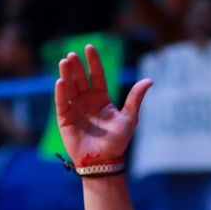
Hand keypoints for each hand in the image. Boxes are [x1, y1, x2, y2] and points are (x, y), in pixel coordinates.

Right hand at [54, 45, 152, 167]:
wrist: (104, 161)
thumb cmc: (117, 141)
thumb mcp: (129, 118)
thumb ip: (135, 98)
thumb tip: (149, 80)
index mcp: (102, 98)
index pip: (97, 75)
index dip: (93, 62)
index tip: (90, 48)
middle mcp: (87, 100)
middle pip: (80, 78)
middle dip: (77, 66)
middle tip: (73, 54)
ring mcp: (75, 108)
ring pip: (69, 87)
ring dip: (66, 74)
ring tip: (65, 61)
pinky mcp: (64, 118)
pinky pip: (61, 102)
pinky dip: (60, 92)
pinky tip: (60, 81)